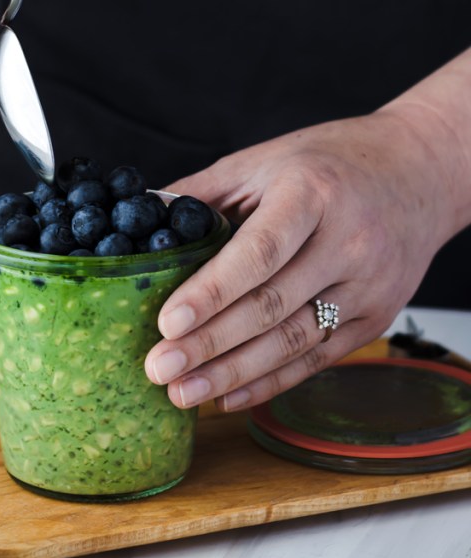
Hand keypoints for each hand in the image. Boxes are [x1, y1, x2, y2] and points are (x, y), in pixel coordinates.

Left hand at [144, 107, 458, 410]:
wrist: (416, 172)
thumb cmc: (327, 161)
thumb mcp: (262, 161)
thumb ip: (202, 193)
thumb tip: (139, 222)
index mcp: (313, 193)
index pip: (258, 252)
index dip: (211, 291)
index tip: (167, 322)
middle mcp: (349, 242)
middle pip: (272, 306)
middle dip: (209, 344)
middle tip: (158, 368)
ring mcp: (368, 285)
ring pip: (294, 342)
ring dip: (233, 374)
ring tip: (183, 393)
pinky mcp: (377, 317)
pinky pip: (317, 359)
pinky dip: (270, 382)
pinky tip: (228, 396)